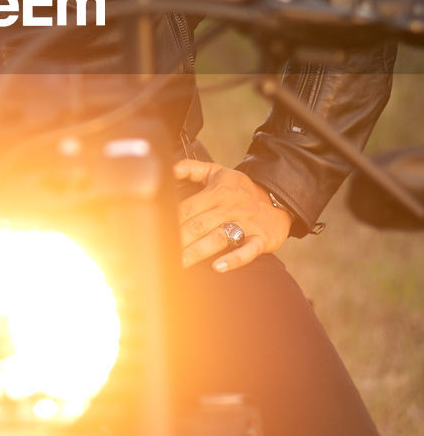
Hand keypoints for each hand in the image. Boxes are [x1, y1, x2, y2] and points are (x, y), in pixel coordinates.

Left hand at [174, 159, 291, 272]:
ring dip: (197, 252)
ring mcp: (246, 224)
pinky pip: (247, 251)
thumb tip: (170, 169)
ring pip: (217, 238)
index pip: (188, 208)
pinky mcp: (261, 239)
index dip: (172, 221)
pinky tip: (217, 267)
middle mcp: (230, 208)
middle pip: (199, 225)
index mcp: (217, 192)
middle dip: (179, 240)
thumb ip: (192, 168)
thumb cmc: (241, 189)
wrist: (278, 198)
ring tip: (180, 263)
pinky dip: (233, 259)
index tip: (157, 232)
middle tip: (163, 253)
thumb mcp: (218, 172)